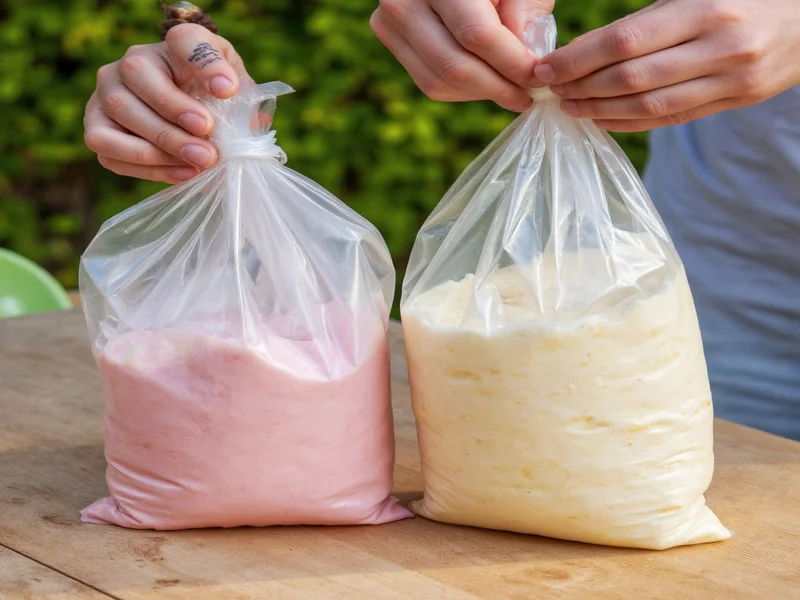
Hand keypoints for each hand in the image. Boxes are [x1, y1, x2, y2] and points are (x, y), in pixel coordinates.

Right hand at [84, 24, 249, 183]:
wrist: (189, 122)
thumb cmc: (212, 104)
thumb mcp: (236, 92)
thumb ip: (243, 101)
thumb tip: (251, 123)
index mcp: (172, 47)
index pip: (185, 40)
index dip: (205, 63)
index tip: (228, 89)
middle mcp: (129, 63)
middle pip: (138, 78)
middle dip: (176, 121)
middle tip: (210, 150)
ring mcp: (106, 96)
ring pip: (118, 115)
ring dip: (159, 148)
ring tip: (197, 163)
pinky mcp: (97, 130)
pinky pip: (111, 152)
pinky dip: (148, 168)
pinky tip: (183, 173)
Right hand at [370, 0, 554, 110]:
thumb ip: (525, 13)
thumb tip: (521, 62)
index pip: (477, 35)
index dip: (512, 63)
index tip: (538, 76)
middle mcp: (404, 2)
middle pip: (456, 66)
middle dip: (498, 87)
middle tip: (527, 94)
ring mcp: (390, 22)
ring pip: (440, 81)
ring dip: (481, 93)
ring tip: (510, 89)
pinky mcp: (392, 40)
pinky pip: (430, 82)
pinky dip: (463, 90)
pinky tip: (486, 81)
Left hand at [534, 0, 799, 131]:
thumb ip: (656, 10)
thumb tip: (596, 41)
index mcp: (706, 8)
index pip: (624, 41)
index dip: (578, 59)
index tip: (546, 68)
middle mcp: (720, 46)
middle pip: (631, 78)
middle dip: (582, 86)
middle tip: (551, 90)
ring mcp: (733, 78)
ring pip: (650, 105)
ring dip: (601, 110)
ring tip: (570, 107)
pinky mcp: (739, 99)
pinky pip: (675, 118)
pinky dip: (633, 122)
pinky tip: (604, 119)